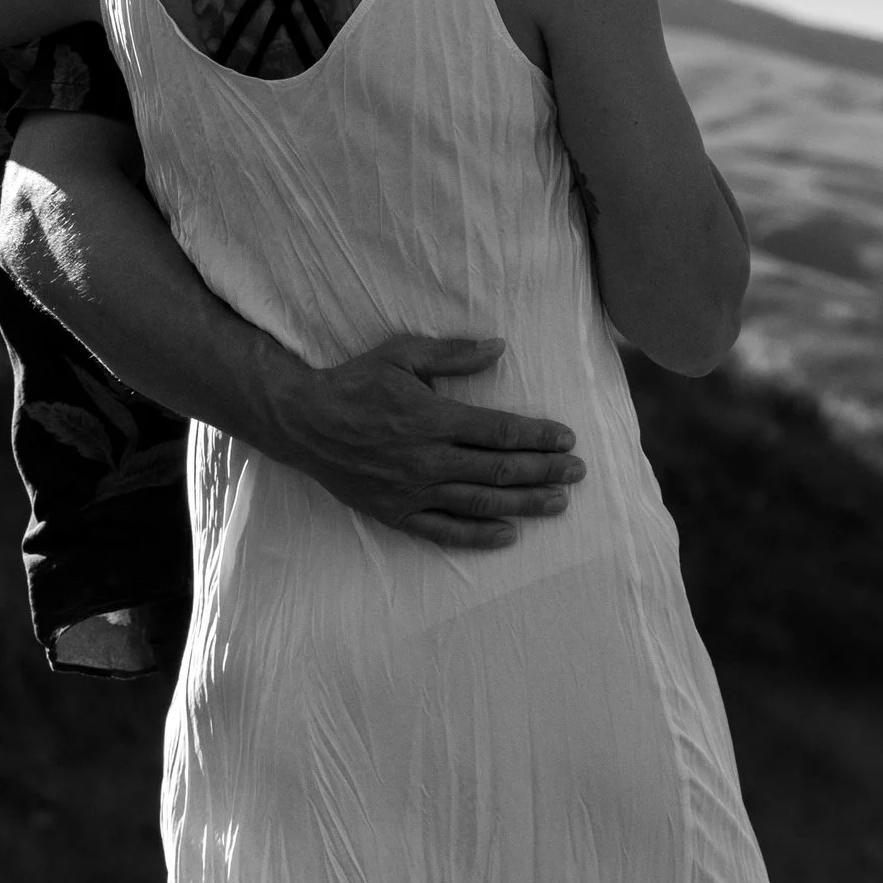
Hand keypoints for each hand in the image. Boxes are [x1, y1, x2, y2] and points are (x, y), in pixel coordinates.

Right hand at [264, 335, 583, 549]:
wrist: (304, 423)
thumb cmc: (355, 383)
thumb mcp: (401, 354)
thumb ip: (453, 354)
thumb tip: (499, 348)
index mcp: (433, 417)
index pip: (500, 431)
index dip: (538, 436)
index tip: (567, 439)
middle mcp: (428, 459)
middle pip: (499, 469)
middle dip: (544, 471)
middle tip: (578, 472)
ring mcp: (412, 490)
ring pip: (480, 502)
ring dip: (524, 503)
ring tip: (558, 503)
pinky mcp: (397, 513)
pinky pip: (445, 530)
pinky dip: (479, 535)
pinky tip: (510, 534)